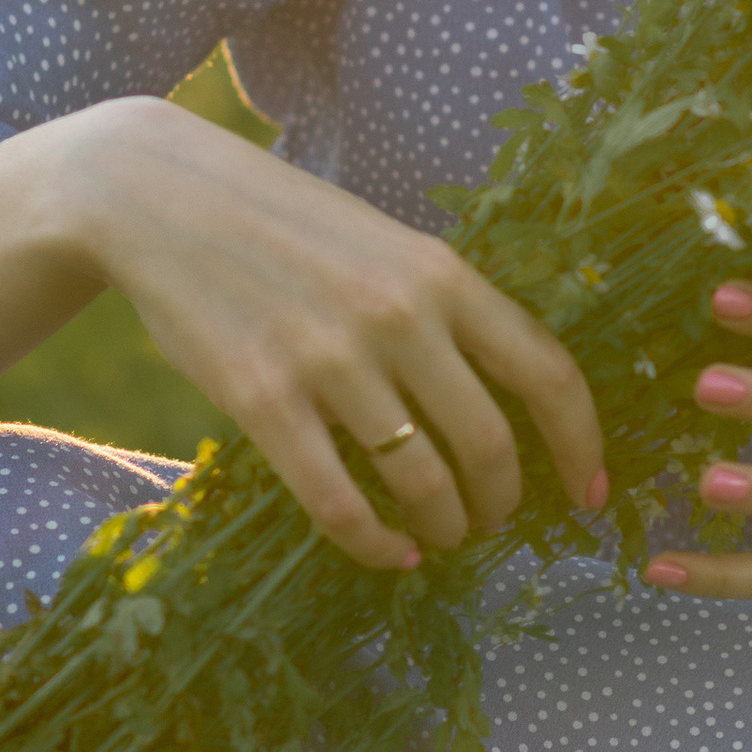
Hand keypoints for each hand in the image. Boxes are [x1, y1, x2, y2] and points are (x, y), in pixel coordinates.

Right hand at [66, 100, 605, 574]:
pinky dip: (375, 545)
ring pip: (422, 482)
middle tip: (493, 521)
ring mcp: (332, 362)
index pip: (547, 372)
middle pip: (490, 444)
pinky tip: (388, 554)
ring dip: (444, 526)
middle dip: (504, 501)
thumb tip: (507, 394)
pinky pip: (339, 502)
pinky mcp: (264, 400)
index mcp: (442, 274)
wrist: (163, 197)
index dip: (580, 443)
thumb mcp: (385, 243)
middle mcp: (400, 318)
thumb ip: (442, 307)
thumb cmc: (285, 224)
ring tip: (440, 537)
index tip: (588, 490)